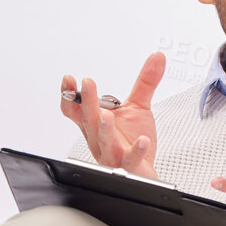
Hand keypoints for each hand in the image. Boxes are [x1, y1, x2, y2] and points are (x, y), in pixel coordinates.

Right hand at [61, 51, 163, 179]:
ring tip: (106, 115)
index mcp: (95, 124)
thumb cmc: (133, 140)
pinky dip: (136, 150)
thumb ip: (145, 82)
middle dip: (87, 103)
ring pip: (104, 142)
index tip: (69, 80)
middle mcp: (99, 139)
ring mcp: (112, 154)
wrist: (144, 168)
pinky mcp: (129, 166)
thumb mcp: (138, 106)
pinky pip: (130, 159)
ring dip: (104, 129)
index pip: (75, 110)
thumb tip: (156, 58)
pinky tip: (142, 141)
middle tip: (88, 84)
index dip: (69, 96)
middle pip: (89, 121)